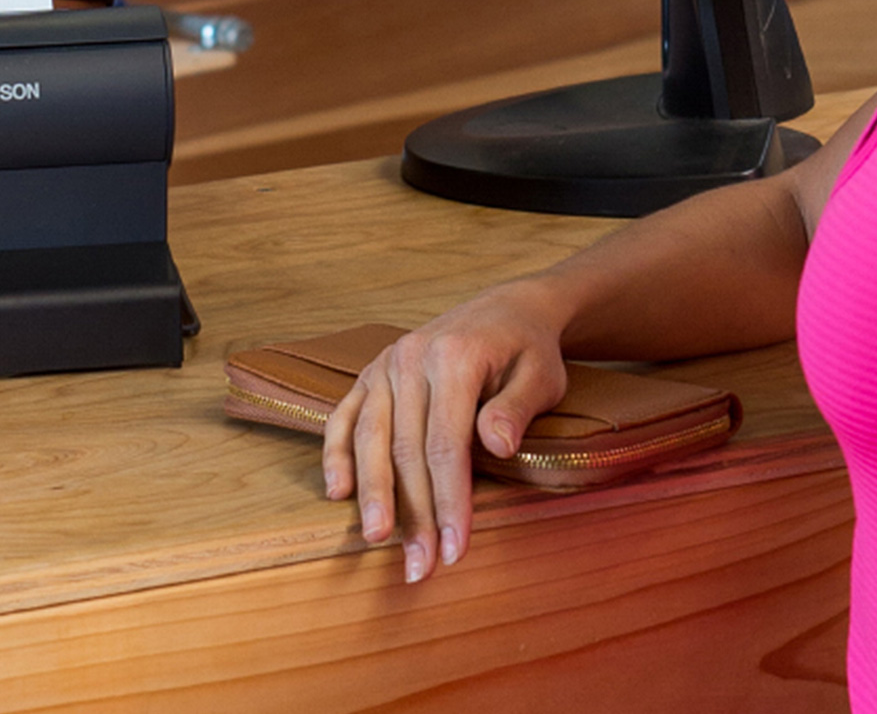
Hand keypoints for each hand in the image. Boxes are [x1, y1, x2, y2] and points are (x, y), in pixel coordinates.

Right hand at [319, 283, 570, 583]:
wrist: (504, 311)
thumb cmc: (527, 352)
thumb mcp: (540, 377)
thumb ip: (517, 409)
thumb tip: (496, 445)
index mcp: (454, 357)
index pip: (446, 444)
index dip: (448, 501)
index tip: (454, 549)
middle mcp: (411, 357)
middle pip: (405, 448)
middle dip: (412, 513)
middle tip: (419, 566)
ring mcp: (386, 364)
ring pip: (370, 437)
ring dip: (372, 494)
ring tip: (376, 540)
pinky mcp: (371, 373)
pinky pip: (345, 415)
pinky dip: (336, 453)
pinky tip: (338, 492)